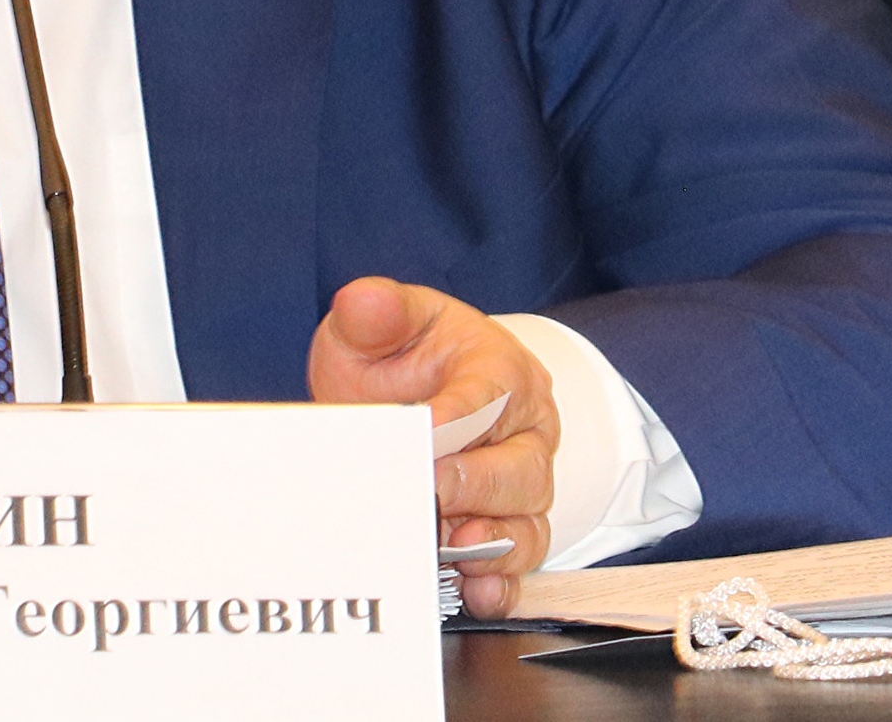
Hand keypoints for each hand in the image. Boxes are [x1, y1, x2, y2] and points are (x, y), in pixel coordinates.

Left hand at [310, 276, 557, 618]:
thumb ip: (375, 312)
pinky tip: (474, 590)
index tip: (424, 432)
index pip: (492, 394)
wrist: (413, 394)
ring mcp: (523, 484)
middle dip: (474, 483)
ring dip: (490, 540)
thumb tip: (365, 301)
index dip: (459, 417)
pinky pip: (522, 563)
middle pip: (519, 466)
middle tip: (430, 491)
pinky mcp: (511, 527)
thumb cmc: (403, 358)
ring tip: (453, 547)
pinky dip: (500, 581)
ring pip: (526, 519)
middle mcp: (526, 430)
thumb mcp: (380, 325)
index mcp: (500, 369)